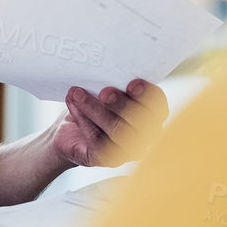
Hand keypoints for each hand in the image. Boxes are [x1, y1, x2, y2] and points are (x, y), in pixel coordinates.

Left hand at [50, 78, 168, 166]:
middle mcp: (144, 134)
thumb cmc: (92, 104)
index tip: (132, 84)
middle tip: (104, 92)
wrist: (68, 130)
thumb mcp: (102, 88)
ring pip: (117, 130)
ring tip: (77, 94)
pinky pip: (98, 141)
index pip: (157, 105)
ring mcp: (127, 150)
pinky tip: (73, 107)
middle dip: (121, 104)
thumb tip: (105, 67)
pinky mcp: (107, 159)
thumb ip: (111, 81)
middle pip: (139, 121)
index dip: (148, 95)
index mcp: (150, 113)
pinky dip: (84, 121)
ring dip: (95, 109)